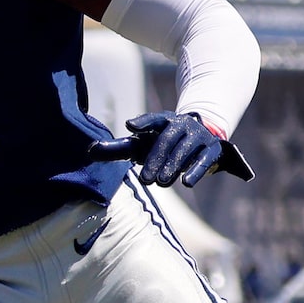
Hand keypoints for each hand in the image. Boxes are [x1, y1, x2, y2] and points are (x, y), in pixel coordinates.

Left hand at [90, 110, 252, 188]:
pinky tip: (187, 183)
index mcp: (164, 120)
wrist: (201, 136)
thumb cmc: (161, 143)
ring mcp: (198, 135)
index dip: (143, 122)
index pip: (153, 119)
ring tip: (161, 182)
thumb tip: (90, 151)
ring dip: (173, 166)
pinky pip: (205, 159)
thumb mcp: (141, 143)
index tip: (130, 126)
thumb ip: (118, 148)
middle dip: (156, 159)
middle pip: (167, 140)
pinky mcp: (213, 148)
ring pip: (185, 150)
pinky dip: (196, 170)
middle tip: (145, 179)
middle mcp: (182, 124)